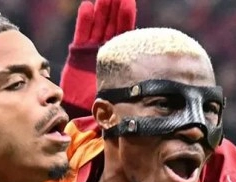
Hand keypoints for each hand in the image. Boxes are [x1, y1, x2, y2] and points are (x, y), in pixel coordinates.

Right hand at [61, 0, 136, 116]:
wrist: (84, 116)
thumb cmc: (108, 110)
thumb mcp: (126, 95)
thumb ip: (136, 85)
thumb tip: (159, 84)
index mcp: (121, 58)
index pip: (125, 32)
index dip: (126, 16)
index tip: (129, 1)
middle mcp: (106, 51)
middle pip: (111, 23)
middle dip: (114, 7)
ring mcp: (91, 51)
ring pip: (97, 25)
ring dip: (101, 10)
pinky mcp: (77, 55)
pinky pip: (81, 34)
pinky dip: (84, 21)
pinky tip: (87, 7)